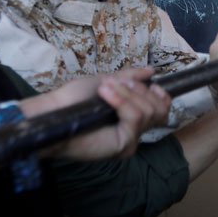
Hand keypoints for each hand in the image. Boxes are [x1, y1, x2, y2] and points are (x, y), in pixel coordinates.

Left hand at [48, 66, 172, 161]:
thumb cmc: (74, 99)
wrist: (55, 111)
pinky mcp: (123, 145)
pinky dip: (122, 101)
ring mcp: (129, 140)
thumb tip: (151, 71)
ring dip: (127, 94)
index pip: (162, 111)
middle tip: (117, 83)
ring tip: (106, 88)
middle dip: (141, 91)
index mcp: (131, 118)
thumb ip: (130, 78)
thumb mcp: (107, 82)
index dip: (161, 96)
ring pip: (148, 112)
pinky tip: (106, 94)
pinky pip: (135, 119)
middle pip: (160, 111)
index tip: (152, 84)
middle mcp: (133, 131)